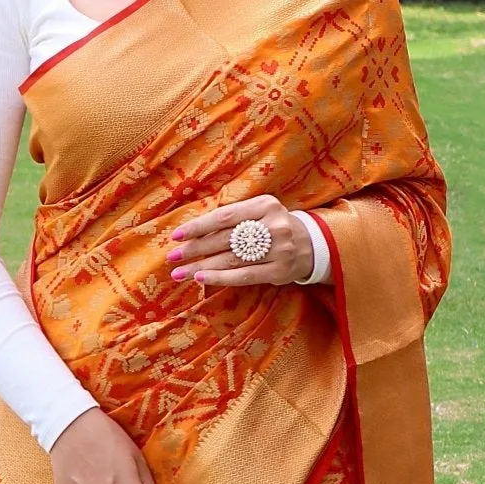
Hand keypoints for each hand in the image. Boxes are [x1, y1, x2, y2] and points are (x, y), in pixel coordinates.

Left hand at [167, 195, 314, 288]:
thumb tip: (193, 233)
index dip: (198, 226)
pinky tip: (201, 278)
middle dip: (195, 249)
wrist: (312, 244)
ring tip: (180, 272)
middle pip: (225, 238)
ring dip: (202, 266)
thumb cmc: (273, 226)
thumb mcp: (259, 212)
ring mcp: (278, 249)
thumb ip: (233, 218)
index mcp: (265, 205)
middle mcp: (274, 225)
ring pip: (232, 259)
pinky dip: (220, 277)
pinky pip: (244, 275)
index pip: (225, 216)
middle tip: (172, 257)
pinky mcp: (279, 270)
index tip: (176, 236)